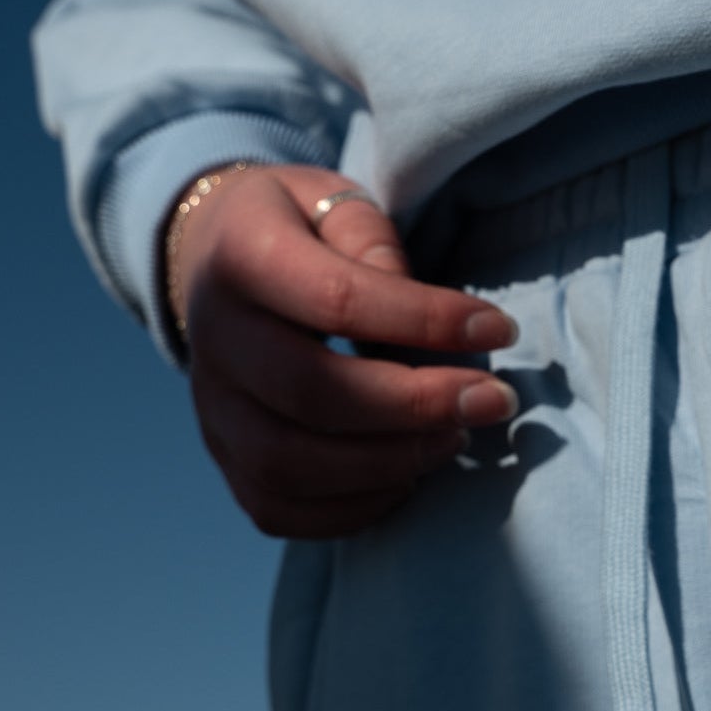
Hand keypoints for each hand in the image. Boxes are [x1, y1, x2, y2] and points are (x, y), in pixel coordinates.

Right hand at [168, 164, 517, 538]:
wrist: (211, 262)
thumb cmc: (299, 229)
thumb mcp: (332, 202)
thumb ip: (375, 242)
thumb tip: (428, 314)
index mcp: (241, 258)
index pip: (336, 300)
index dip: (426, 321)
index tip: (499, 330)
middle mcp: (214, 339)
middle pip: (312, 393)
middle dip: (418, 406)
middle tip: (492, 401)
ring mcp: (211, 406)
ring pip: (290, 464)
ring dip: (389, 463)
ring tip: (454, 439)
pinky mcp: (223, 456)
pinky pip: (277, 507)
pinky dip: (351, 508)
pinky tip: (406, 476)